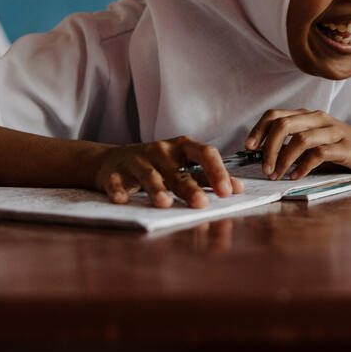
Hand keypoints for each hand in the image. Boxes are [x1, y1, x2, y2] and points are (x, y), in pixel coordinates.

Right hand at [92, 136, 243, 208]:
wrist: (113, 161)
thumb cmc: (158, 165)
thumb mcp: (183, 166)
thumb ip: (209, 177)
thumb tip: (237, 188)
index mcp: (182, 147)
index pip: (205, 153)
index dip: (217, 171)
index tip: (227, 191)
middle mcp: (161, 151)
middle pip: (178, 171)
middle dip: (190, 187)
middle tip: (201, 204)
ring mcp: (137, 160)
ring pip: (149, 175)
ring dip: (157, 189)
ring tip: (165, 204)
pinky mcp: (114, 173)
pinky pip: (116, 182)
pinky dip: (119, 190)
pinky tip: (123, 200)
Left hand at [244, 108, 350, 179]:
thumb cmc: (343, 148)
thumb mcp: (316, 142)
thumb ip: (294, 144)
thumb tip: (264, 156)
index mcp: (308, 116)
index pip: (275, 115)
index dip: (258, 129)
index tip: (248, 148)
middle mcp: (318, 119)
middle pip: (283, 125)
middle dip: (268, 147)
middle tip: (264, 167)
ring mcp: (332, 131)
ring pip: (299, 139)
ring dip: (283, 159)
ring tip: (277, 174)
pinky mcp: (344, 147)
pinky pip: (318, 154)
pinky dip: (303, 167)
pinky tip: (296, 176)